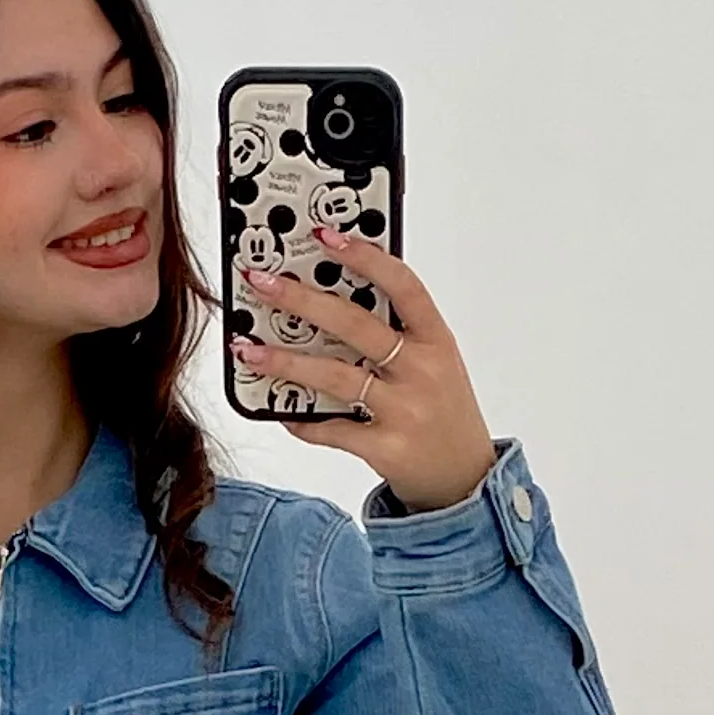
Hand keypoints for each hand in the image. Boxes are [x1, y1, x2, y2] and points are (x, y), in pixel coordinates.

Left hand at [230, 231, 499, 510]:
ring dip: (286, 362)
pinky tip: (281, 411)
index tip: (324, 236)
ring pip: (335, 376)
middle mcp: (422, 370)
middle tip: (262, 284)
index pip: (402, 285)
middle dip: (302, 300)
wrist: (464, 478)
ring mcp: (405, 410)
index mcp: (437, 339)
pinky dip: (303, 420)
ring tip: (249, 350)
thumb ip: (398, 332)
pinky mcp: (385, 448)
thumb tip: (334, 298)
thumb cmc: (443, 410)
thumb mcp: (436, 362)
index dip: (364, 256)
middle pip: (355, 325)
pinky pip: (333, 429)